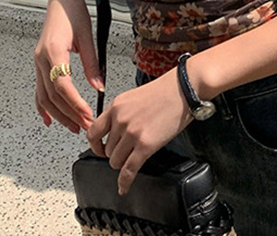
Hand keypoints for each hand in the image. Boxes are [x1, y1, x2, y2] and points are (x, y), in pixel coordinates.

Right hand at [34, 0, 105, 133]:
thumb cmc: (74, 12)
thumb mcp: (88, 36)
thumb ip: (92, 63)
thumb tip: (99, 87)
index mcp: (53, 50)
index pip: (63, 85)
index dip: (75, 103)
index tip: (87, 115)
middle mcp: (41, 58)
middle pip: (52, 95)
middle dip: (69, 114)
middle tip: (85, 127)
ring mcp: (38, 61)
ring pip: (44, 96)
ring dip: (59, 114)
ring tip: (75, 126)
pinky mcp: (40, 63)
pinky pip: (39, 89)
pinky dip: (43, 107)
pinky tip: (49, 120)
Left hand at [86, 67, 194, 195]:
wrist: (183, 89)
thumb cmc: (164, 91)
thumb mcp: (133, 97)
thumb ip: (121, 113)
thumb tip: (115, 131)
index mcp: (116, 106)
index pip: (93, 132)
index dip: (95, 145)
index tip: (99, 149)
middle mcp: (120, 120)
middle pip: (107, 150)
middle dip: (116, 153)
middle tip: (127, 152)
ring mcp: (132, 133)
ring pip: (115, 162)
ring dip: (123, 163)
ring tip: (134, 157)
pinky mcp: (145, 145)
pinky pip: (128, 170)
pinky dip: (124, 182)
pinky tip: (124, 187)